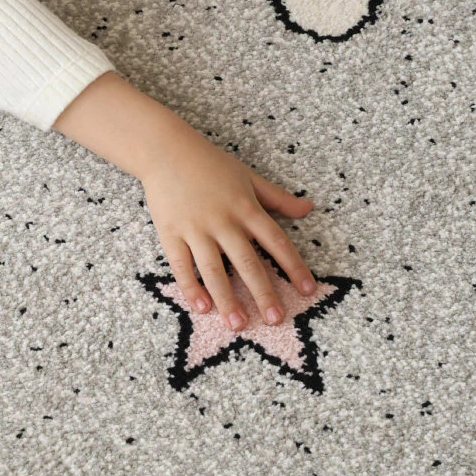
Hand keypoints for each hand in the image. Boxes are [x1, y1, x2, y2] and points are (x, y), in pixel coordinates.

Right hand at [138, 126, 316, 330]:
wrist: (166, 150)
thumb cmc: (210, 164)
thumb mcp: (249, 177)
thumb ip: (278, 198)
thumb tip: (309, 209)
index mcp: (246, 208)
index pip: (277, 242)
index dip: (294, 267)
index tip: (308, 291)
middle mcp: (224, 221)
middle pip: (248, 262)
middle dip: (263, 293)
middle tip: (276, 319)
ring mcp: (196, 229)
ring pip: (215, 270)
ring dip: (227, 299)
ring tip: (239, 324)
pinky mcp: (171, 234)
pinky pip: (182, 266)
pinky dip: (192, 288)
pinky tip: (202, 308)